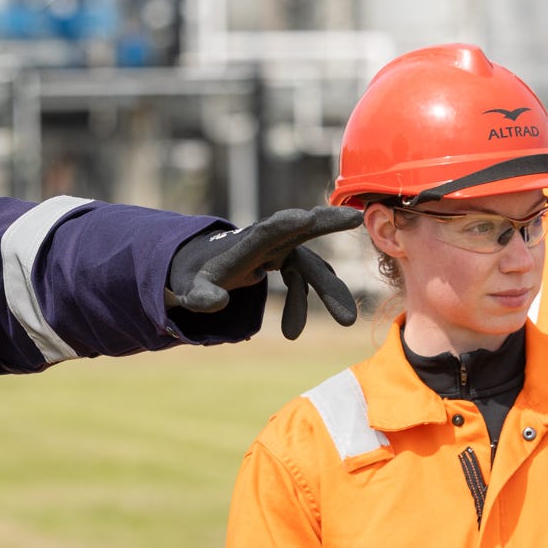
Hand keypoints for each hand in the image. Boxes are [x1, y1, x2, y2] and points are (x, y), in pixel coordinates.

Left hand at [163, 206, 362, 337]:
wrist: (203, 267)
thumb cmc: (197, 277)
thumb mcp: (192, 291)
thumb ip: (201, 297)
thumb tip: (218, 303)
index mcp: (243, 245)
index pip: (265, 232)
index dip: (284, 225)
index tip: (306, 217)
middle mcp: (266, 240)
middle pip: (299, 234)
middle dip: (327, 223)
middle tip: (356, 216)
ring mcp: (279, 248)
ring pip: (310, 264)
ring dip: (328, 289)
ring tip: (346, 322)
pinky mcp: (287, 260)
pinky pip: (304, 280)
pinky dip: (304, 303)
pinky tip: (292, 330)